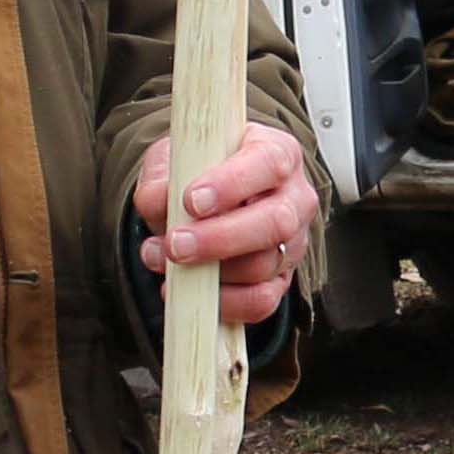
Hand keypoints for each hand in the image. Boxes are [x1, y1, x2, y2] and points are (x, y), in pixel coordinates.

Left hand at [134, 122, 319, 326]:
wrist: (205, 199)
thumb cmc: (197, 172)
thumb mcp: (175, 160)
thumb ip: (163, 178)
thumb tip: (158, 203)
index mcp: (277, 152)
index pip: (268, 163)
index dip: (232, 184)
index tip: (191, 200)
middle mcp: (295, 196)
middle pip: (276, 222)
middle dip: (221, 239)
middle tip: (176, 244)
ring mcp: (294, 241)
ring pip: (264, 265)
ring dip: (209, 272)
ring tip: (162, 259)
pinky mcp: (282, 278)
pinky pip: (261, 301)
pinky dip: (221, 302)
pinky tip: (186, 289)